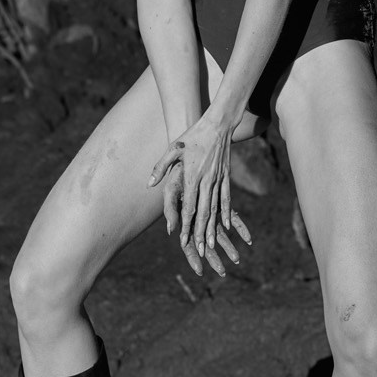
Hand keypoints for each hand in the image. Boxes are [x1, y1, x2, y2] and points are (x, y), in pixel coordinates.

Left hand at [149, 124, 252, 276]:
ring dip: (213, 228)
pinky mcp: (226, 177)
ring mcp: (218, 180)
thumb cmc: (192, 137)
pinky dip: (227, 213)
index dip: (186, 224)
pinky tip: (227, 225)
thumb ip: (160, 167)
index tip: (183, 239)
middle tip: (201, 251)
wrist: (218, 125)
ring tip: (212, 244)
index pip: (189, 205)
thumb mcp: (173, 149)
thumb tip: (149, 184)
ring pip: (216, 209)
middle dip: (201, 233)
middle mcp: (207, 181)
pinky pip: (227, 199)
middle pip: (204, 212)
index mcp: (192, 176)